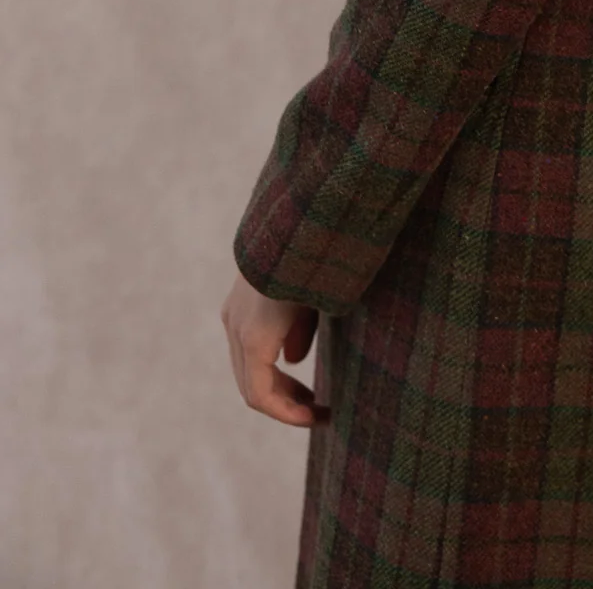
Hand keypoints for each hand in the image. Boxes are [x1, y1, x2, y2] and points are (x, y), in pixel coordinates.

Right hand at [220, 269, 323, 425]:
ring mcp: (234, 312)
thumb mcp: (321, 303)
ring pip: (247, 365)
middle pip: (252, 384)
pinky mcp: (239, 299)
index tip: (319, 418)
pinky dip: (269, 359)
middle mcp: (236, 327)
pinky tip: (295, 353)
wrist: (295, 211)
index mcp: (255, 338)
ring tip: (310, 391)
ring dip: (275, 382)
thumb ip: (308, 334)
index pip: (260, 397)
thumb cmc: (315, 259)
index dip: (289, 415)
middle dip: (285, 402)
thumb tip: (293, 361)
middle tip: (319, 409)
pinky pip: (248, 342)